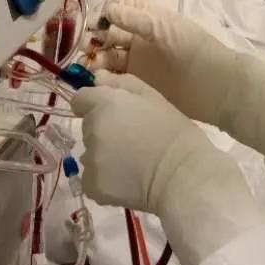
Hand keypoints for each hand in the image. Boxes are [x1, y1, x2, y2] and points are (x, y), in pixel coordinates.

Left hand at [72, 73, 263, 264]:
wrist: (184, 176)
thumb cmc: (175, 133)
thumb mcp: (154, 98)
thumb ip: (122, 84)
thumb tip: (97, 78)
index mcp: (105, 104)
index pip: (80, 100)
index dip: (95, 106)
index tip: (114, 115)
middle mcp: (92, 130)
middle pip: (89, 128)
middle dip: (105, 131)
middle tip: (133, 141)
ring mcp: (90, 160)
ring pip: (91, 154)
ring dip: (104, 156)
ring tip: (133, 163)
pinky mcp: (93, 186)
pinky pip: (93, 179)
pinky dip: (105, 180)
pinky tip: (128, 181)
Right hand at [90, 0, 264, 164]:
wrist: (219, 88)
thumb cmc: (195, 50)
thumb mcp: (165, 28)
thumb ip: (136, 19)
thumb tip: (107, 10)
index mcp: (150, 19)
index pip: (120, 9)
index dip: (106, 13)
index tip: (97, 23)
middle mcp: (141, 38)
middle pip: (110, 34)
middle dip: (96, 38)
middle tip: (87, 49)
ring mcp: (140, 63)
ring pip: (109, 57)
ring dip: (97, 59)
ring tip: (91, 67)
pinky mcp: (139, 86)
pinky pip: (115, 80)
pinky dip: (104, 79)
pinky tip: (100, 81)